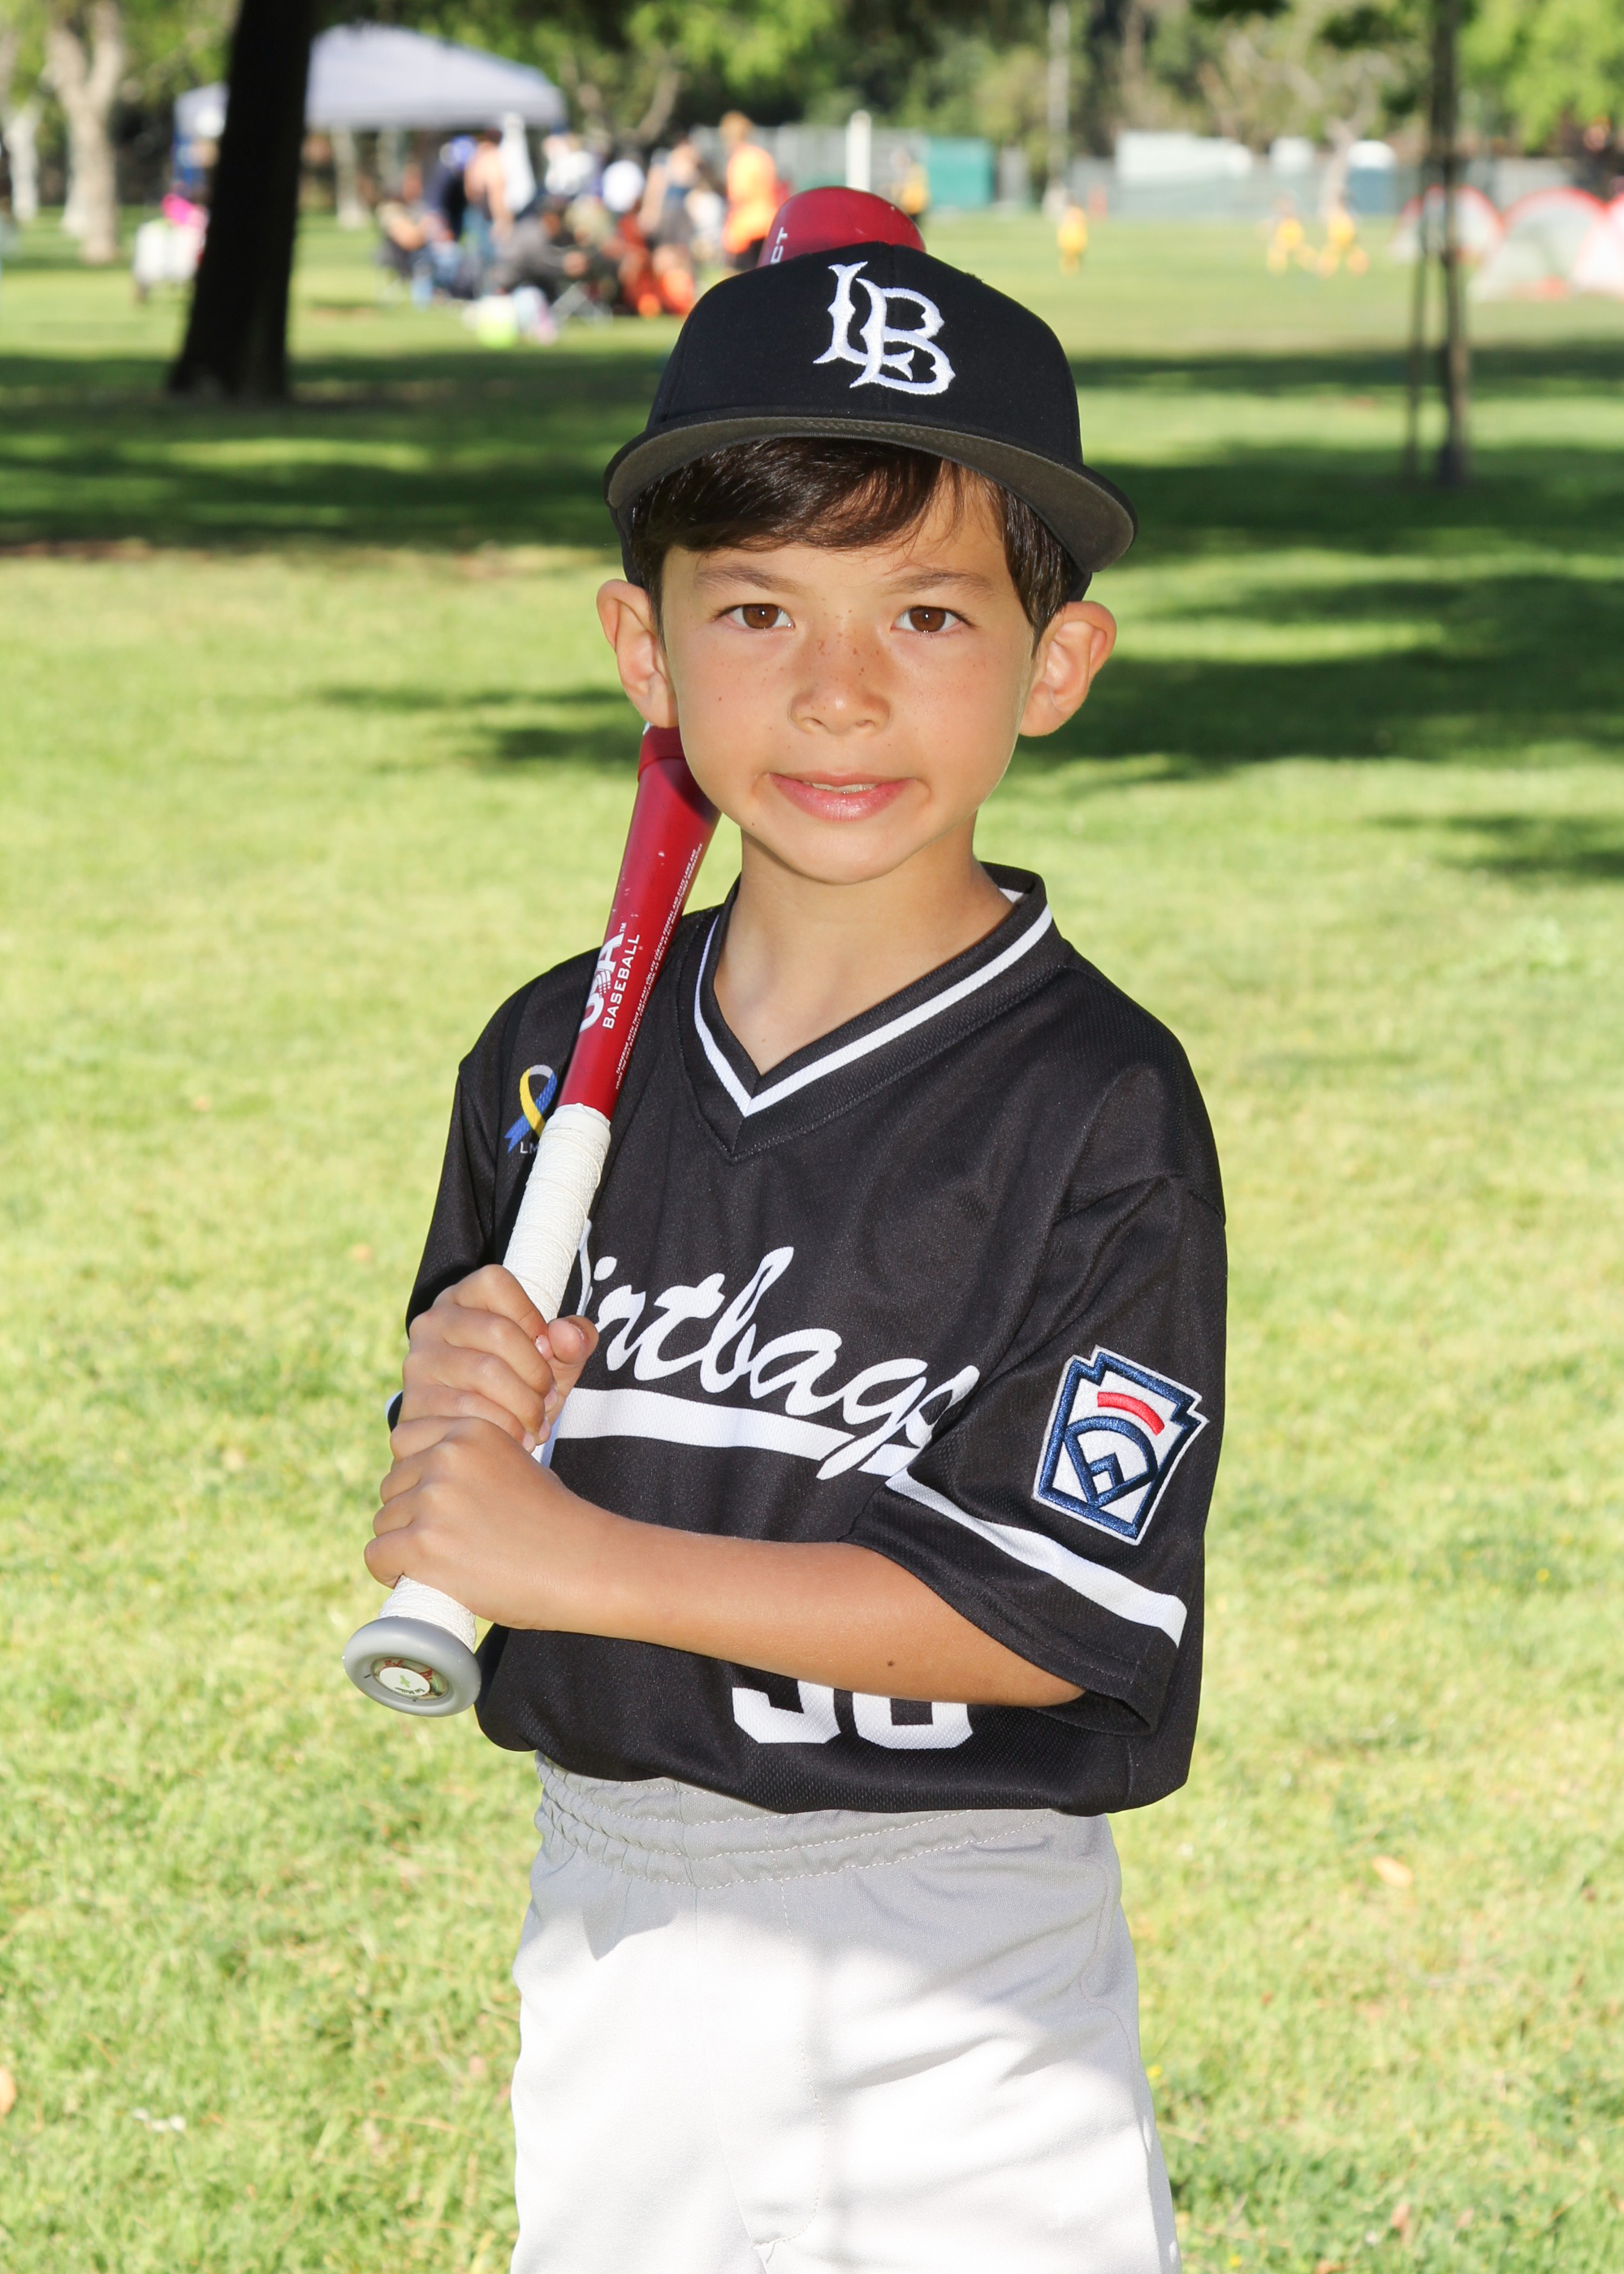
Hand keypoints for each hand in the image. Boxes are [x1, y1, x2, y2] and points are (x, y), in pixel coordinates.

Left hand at [368, 1417, 606, 1628]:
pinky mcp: (423, 1544)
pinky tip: (414, 1577)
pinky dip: (390, 1571)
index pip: (404, 1441)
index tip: (433, 1501)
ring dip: (401, 1544)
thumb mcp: (516, 1463)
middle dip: (408, 1514)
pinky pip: (378, 1556)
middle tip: (443, 1541)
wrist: (580, 1564)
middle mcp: (447, 1456)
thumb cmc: (553, 1522)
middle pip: (392, 1486)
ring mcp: (433, 1499)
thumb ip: (472, 1460)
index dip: (414, 1475)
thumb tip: (427, 1481)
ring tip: (439, 1562)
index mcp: (470, 1430)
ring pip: (383, 1522)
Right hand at [392, 1266, 597, 1458]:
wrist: (475, 1443)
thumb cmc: (519, 1389)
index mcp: (463, 1298)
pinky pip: (467, 1410)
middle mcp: (432, 1322)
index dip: (531, 1316)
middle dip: (536, 1372)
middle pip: (498, 1331)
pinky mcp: (414, 1403)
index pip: (496, 1283)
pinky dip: (504, 1428)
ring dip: (524, 1405)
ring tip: (538, 1424)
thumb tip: (565, 1334)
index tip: (546, 1350)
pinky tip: (517, 1439)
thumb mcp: (554, 1362)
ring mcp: (419, 1362)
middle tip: (549, 1399)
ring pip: (485, 1372)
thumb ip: (575, 1341)